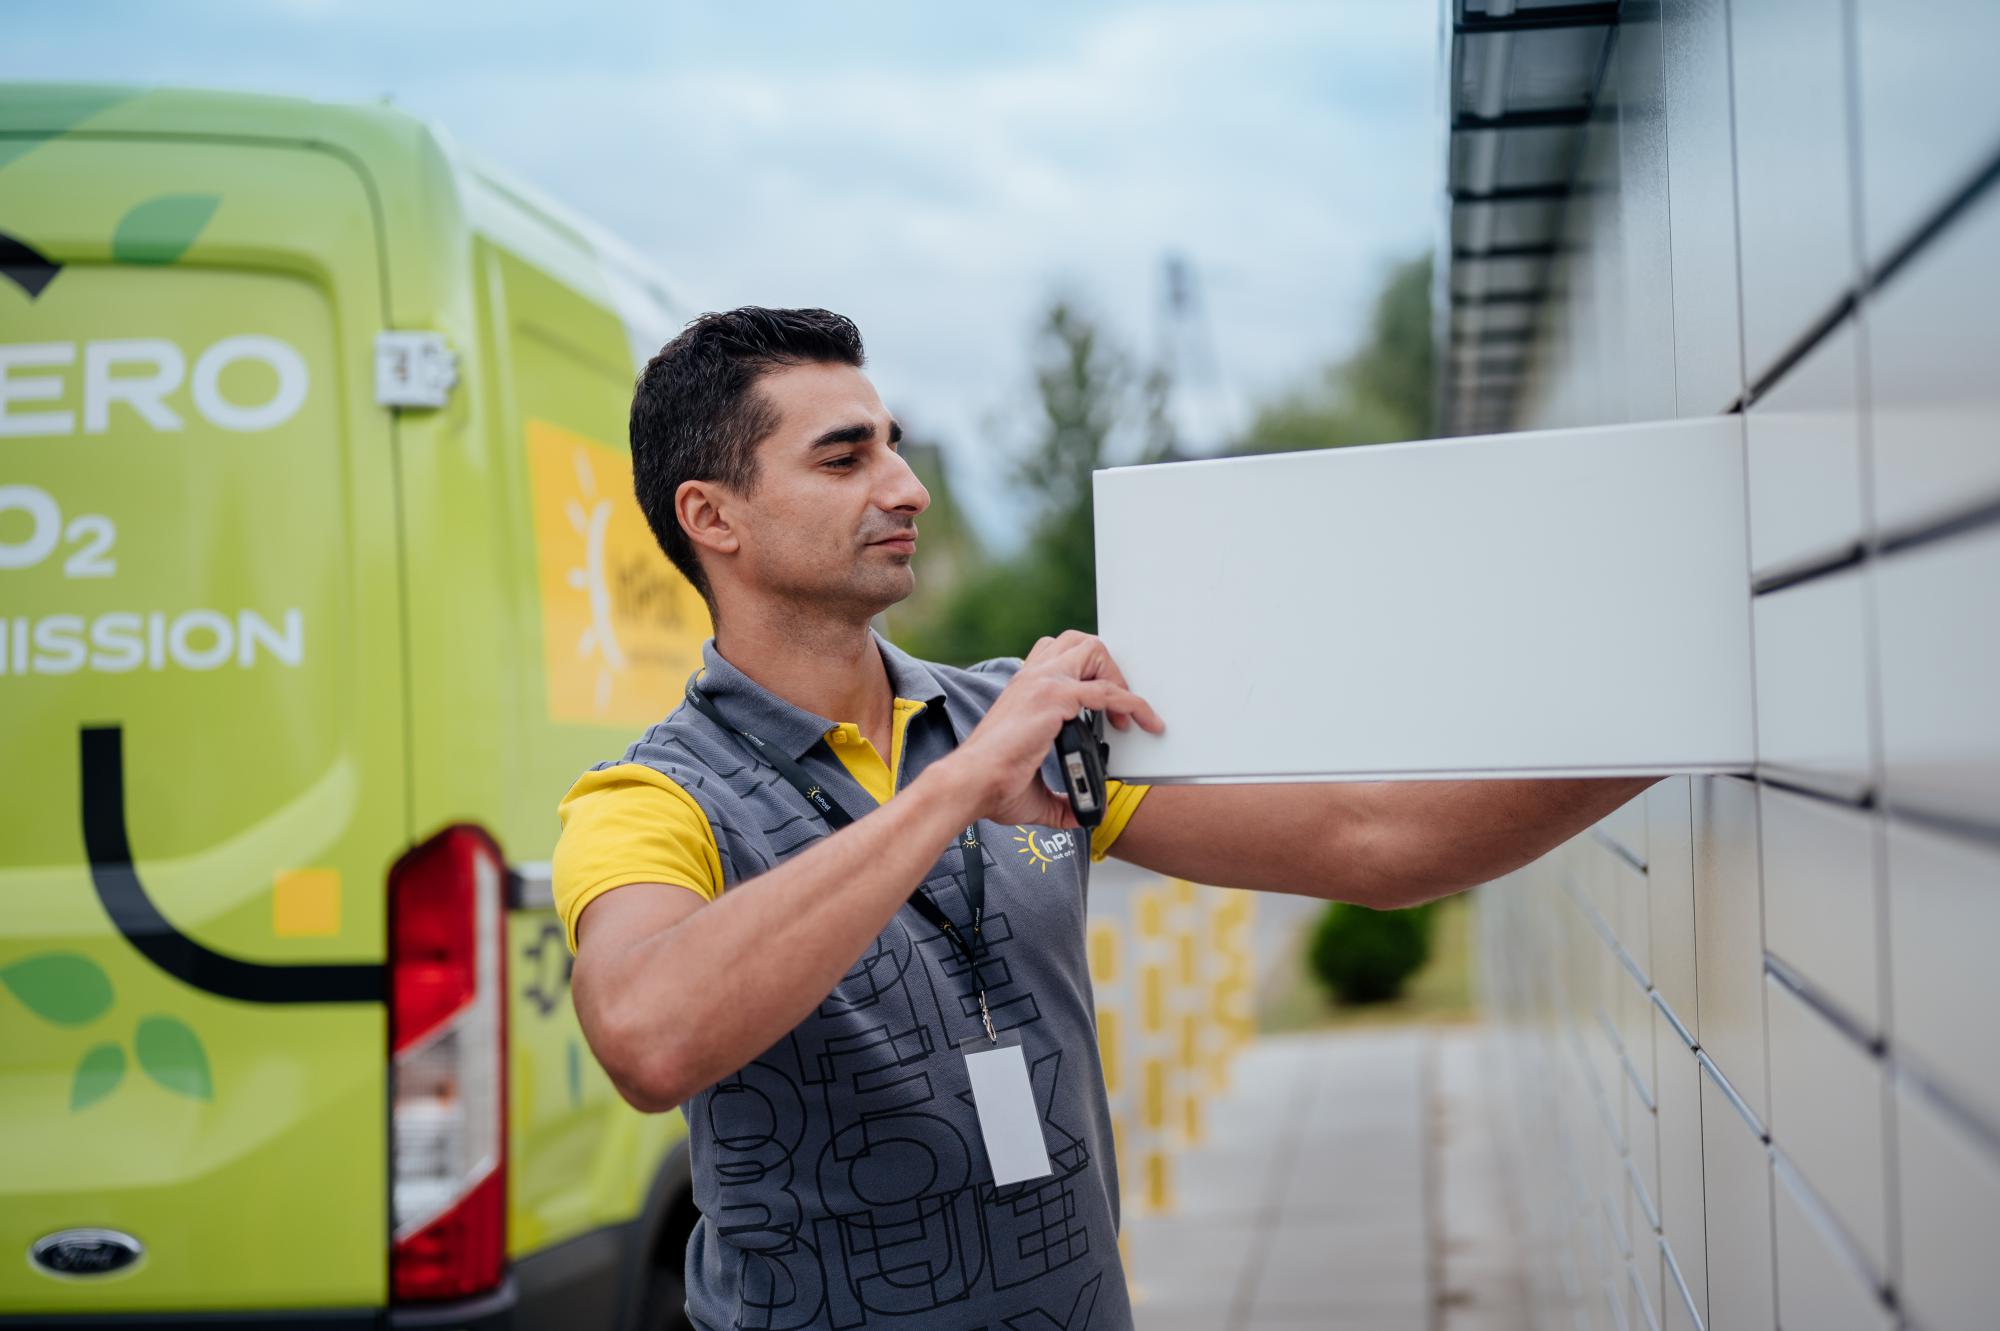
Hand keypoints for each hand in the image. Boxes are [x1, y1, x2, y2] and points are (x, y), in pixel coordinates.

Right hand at [936, 630, 1164, 827]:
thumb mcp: (1034, 789)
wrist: (971, 784)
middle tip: (1116, 707)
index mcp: (1023, 689)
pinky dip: (1131, 704)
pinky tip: (1141, 722)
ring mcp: (1043, 683)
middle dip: (1107, 668)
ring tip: (1128, 714)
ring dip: (1118, 678)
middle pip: (1079, 643)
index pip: (1060, 656)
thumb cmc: (992, 785)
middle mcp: (1032, 678)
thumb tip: (1080, 815)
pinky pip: (1106, 690)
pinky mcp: (1055, 697)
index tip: (1105, 708)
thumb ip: (1060, 800)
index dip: (1088, 675)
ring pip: (1093, 651)